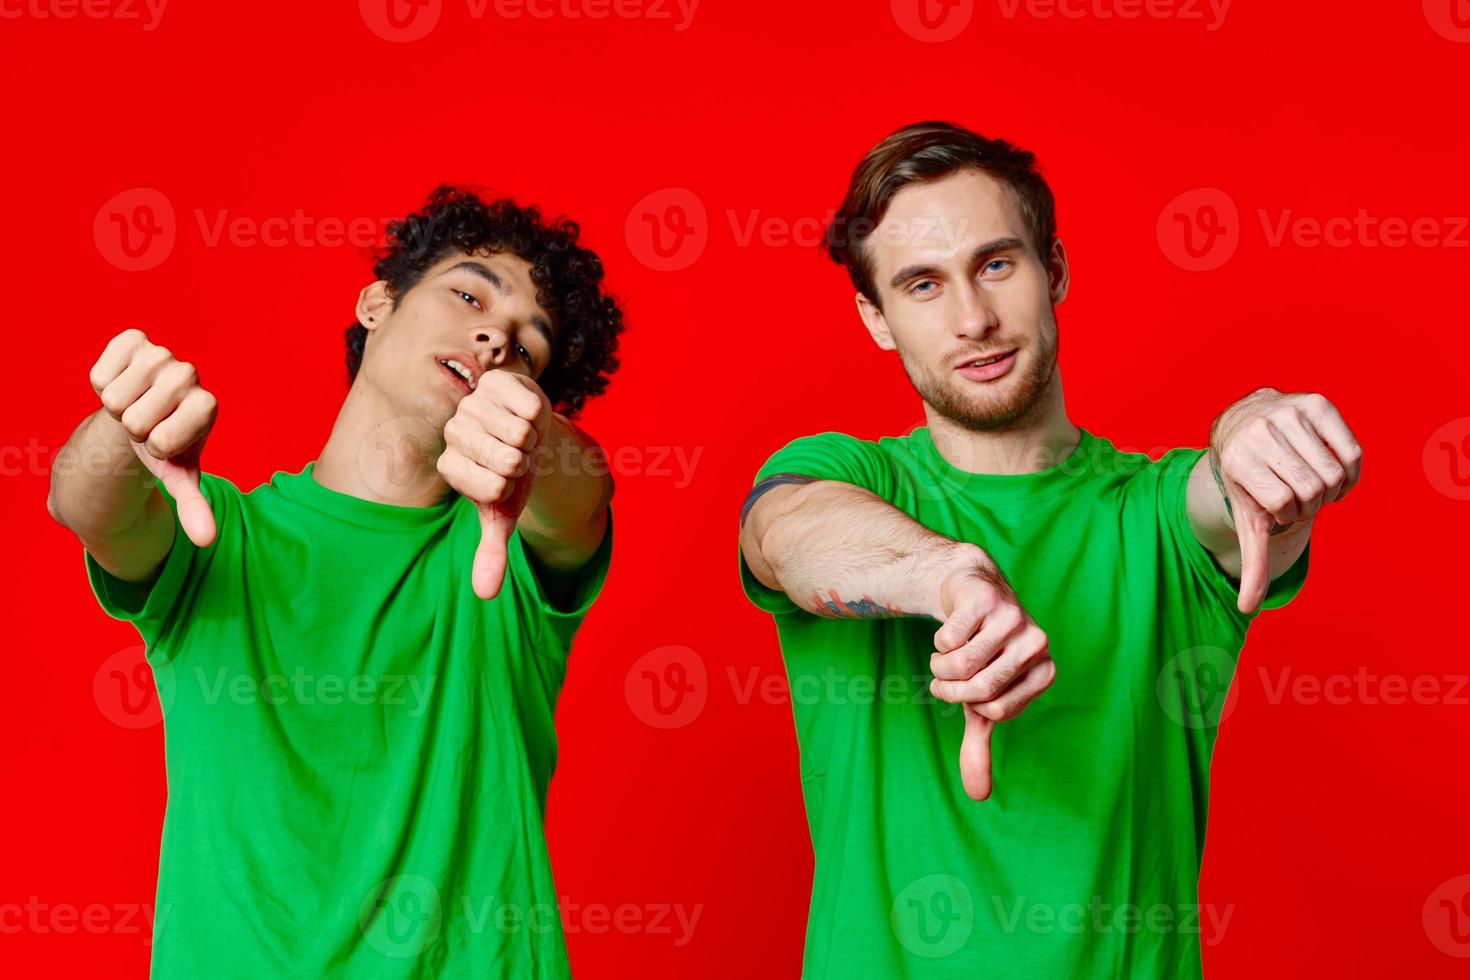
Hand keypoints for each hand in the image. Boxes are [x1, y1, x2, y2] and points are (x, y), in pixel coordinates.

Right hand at [89, 329, 218, 546]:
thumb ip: (193, 505)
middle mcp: (190, 374)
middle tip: (144, 425)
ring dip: (115, 408)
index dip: (154, 449)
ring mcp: (162, 353)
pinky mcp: (134, 338)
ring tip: (134, 405)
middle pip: (134, 418)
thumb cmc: (167, 446)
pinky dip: (102, 383)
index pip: (161, 441)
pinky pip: (101, 370)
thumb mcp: (178, 475)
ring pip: (114, 395)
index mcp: (208, 406)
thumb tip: (207, 541)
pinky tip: (122, 383)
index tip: (164, 442)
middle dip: (132, 430)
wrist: (146, 414)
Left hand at [436, 371, 551, 599]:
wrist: (524, 434)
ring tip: (521, 436)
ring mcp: (471, 404)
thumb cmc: (510, 476)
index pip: (495, 488)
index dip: (514, 487)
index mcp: (450, 467)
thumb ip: (491, 552)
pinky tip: (525, 414)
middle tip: (517, 456)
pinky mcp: (494, 382)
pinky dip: (539, 415)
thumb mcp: (503, 515)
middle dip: (526, 463)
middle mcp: (453, 433)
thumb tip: (485, 594)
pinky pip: (531, 406)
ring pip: (520, 433)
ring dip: (533, 438)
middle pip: (509, 459)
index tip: (506, 480)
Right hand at [928, 557, 1055, 800]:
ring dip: (939, 665)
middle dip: (949, 688)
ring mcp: (1015, 618)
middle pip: (978, 689)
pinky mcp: (988, 599)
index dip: (968, 704)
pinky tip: (952, 628)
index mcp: (1045, 672)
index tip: (967, 690)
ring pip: (960, 664)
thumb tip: (978, 796)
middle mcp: (1038, 644)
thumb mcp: (980, 702)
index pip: (995, 711)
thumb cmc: (981, 655)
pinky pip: (948, 637)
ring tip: (945, 656)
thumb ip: (981, 747)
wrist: (972, 594)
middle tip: (944, 678)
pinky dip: (939, 640)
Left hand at [1210, 389, 1361, 613]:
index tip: (1275, 506)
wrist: (1243, 426)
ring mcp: (1288, 413)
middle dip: (1310, 503)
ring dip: (1330, 489)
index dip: (1286, 513)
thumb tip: (1245, 609)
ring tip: (1311, 485)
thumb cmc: (1248, 480)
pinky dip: (1350, 472)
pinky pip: (1352, 450)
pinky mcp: (1316, 403)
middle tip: (1298, 497)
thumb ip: (1252, 561)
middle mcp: (1260, 430)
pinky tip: (1335, 474)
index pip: (1281, 503)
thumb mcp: (1245, 517)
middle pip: (1311, 489)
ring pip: (1333, 472)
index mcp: (1237, 459)